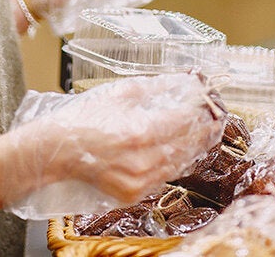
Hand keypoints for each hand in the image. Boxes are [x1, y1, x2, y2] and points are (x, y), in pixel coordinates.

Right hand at [4, 74, 224, 215]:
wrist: (57, 151)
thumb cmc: (84, 119)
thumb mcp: (119, 94)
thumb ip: (153, 87)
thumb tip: (182, 80)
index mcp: (139, 132)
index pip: (183, 120)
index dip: (200, 109)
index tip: (209, 99)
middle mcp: (143, 161)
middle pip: (187, 144)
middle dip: (205, 129)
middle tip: (218, 116)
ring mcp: (139, 181)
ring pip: (180, 163)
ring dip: (195, 147)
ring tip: (207, 132)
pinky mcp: (133, 194)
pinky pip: (165, 177)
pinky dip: (177, 163)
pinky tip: (184, 150)